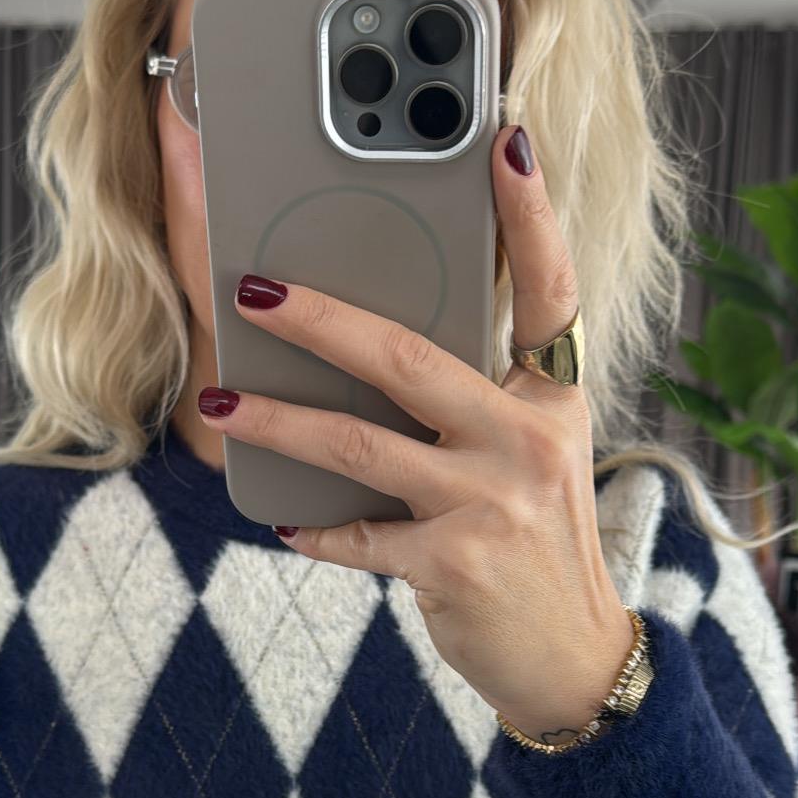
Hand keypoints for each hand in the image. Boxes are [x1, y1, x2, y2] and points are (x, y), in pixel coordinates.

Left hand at [208, 123, 633, 740]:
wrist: (571, 658)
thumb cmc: (535, 541)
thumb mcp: (531, 455)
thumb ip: (474, 399)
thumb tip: (364, 348)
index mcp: (554, 396)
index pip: (549, 288)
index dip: (530, 214)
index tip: (505, 138)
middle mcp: (529, 439)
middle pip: (410, 358)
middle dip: (322, 318)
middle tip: (254, 289)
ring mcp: (492, 503)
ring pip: (362, 445)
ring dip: (282, 423)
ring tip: (225, 406)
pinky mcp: (453, 564)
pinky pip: (358, 533)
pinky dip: (315, 527)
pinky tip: (280, 515)